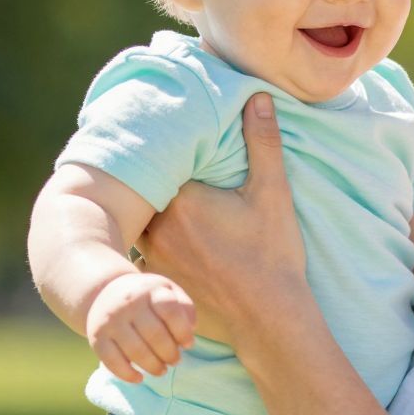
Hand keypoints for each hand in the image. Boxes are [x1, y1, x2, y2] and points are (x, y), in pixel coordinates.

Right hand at [87, 272, 195, 381]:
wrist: (104, 292)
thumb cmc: (146, 297)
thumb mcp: (168, 291)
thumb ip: (184, 307)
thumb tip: (190, 330)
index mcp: (150, 290)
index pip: (170, 311)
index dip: (183, 332)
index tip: (188, 344)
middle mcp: (128, 304)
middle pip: (155, 334)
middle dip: (170, 353)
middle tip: (175, 360)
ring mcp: (110, 321)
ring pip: (135, 351)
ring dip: (153, 366)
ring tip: (162, 370)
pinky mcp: (97, 338)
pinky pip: (112, 361)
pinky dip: (127, 374)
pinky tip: (139, 378)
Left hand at [141, 94, 308, 357]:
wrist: (268, 317)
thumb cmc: (272, 254)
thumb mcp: (273, 194)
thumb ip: (262, 143)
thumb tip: (257, 97)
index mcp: (183, 198)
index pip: (161, 166)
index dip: (165, 159)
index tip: (171, 152)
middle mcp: (159, 227)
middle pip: (145, 196)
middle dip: (150, 187)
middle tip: (157, 178)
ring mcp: (154, 258)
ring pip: (140, 226)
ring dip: (148, 219)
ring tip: (160, 212)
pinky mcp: (157, 282)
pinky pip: (141, 258)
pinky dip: (151, 250)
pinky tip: (164, 250)